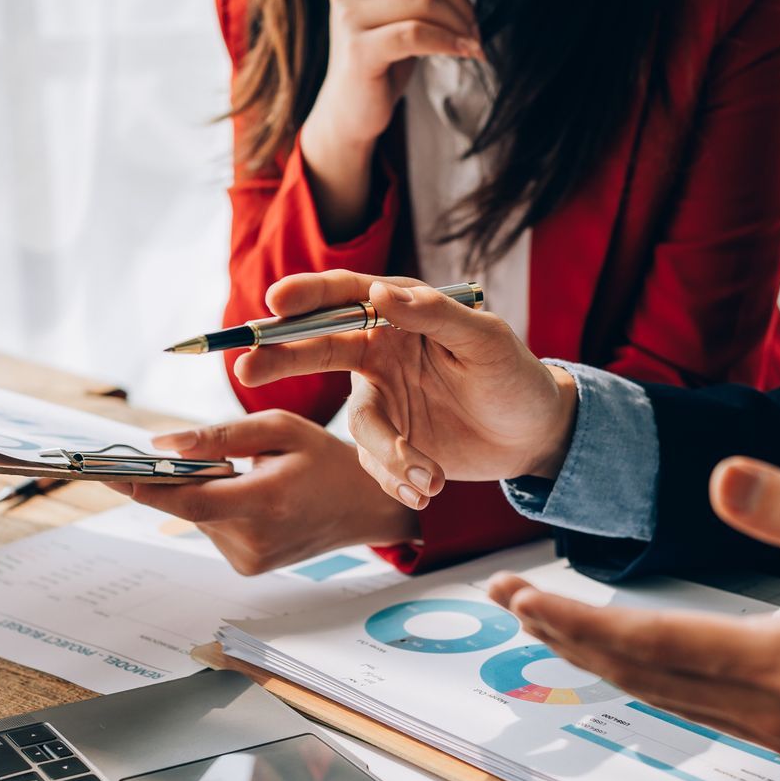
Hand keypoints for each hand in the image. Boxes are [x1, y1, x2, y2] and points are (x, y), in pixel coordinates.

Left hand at [107, 411, 417, 574]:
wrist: (365, 506)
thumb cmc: (326, 460)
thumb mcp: (279, 429)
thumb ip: (219, 437)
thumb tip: (161, 443)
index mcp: (266, 503)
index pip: (189, 501)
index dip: (145, 487)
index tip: (105, 472)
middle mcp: (254, 541)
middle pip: (189, 507)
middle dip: (179, 476)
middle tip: (187, 451)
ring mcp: (251, 560)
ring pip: (199, 517)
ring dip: (205, 490)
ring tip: (248, 473)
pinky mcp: (248, 567)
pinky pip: (214, 528)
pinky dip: (219, 507)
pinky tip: (252, 495)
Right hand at [235, 271, 578, 509]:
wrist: (533, 435)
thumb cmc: (514, 375)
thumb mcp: (485, 340)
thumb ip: (434, 315)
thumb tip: (380, 293)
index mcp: (401, 316)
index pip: (346, 297)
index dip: (308, 296)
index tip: (275, 302)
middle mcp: (381, 353)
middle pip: (319, 349)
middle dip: (281, 358)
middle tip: (246, 368)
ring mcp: (383, 399)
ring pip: (358, 428)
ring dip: (387, 455)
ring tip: (428, 478)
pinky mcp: (390, 442)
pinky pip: (374, 463)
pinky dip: (397, 478)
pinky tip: (429, 487)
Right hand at [299, 0, 496, 236]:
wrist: (351, 110)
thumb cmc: (384, 58)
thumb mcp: (399, 12)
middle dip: (463, 0)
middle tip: (477, 29)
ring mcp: (349, 16)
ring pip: (425, 1)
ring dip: (460, 24)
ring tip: (472, 44)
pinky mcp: (359, 48)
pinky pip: (418, 33)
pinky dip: (449, 42)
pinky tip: (464, 52)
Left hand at [487, 458, 779, 773]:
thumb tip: (721, 475)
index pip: (654, 642)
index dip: (580, 619)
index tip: (522, 594)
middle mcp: (772, 712)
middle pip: (640, 677)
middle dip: (566, 638)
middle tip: (504, 602)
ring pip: (662, 699)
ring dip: (598, 661)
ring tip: (547, 625)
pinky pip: (695, 710)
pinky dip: (645, 680)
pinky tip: (627, 659)